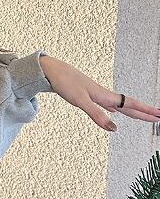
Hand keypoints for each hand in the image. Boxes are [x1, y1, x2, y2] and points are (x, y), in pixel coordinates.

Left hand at [39, 55, 159, 130]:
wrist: (50, 70)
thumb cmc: (64, 82)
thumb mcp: (80, 101)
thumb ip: (96, 115)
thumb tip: (114, 129)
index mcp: (103, 96)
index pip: (129, 105)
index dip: (144, 111)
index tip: (159, 116)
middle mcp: (101, 94)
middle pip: (126, 105)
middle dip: (142, 112)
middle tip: (158, 118)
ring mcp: (94, 94)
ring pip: (118, 104)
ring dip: (131, 110)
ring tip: (141, 115)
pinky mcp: (86, 94)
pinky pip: (107, 103)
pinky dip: (114, 108)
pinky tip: (114, 111)